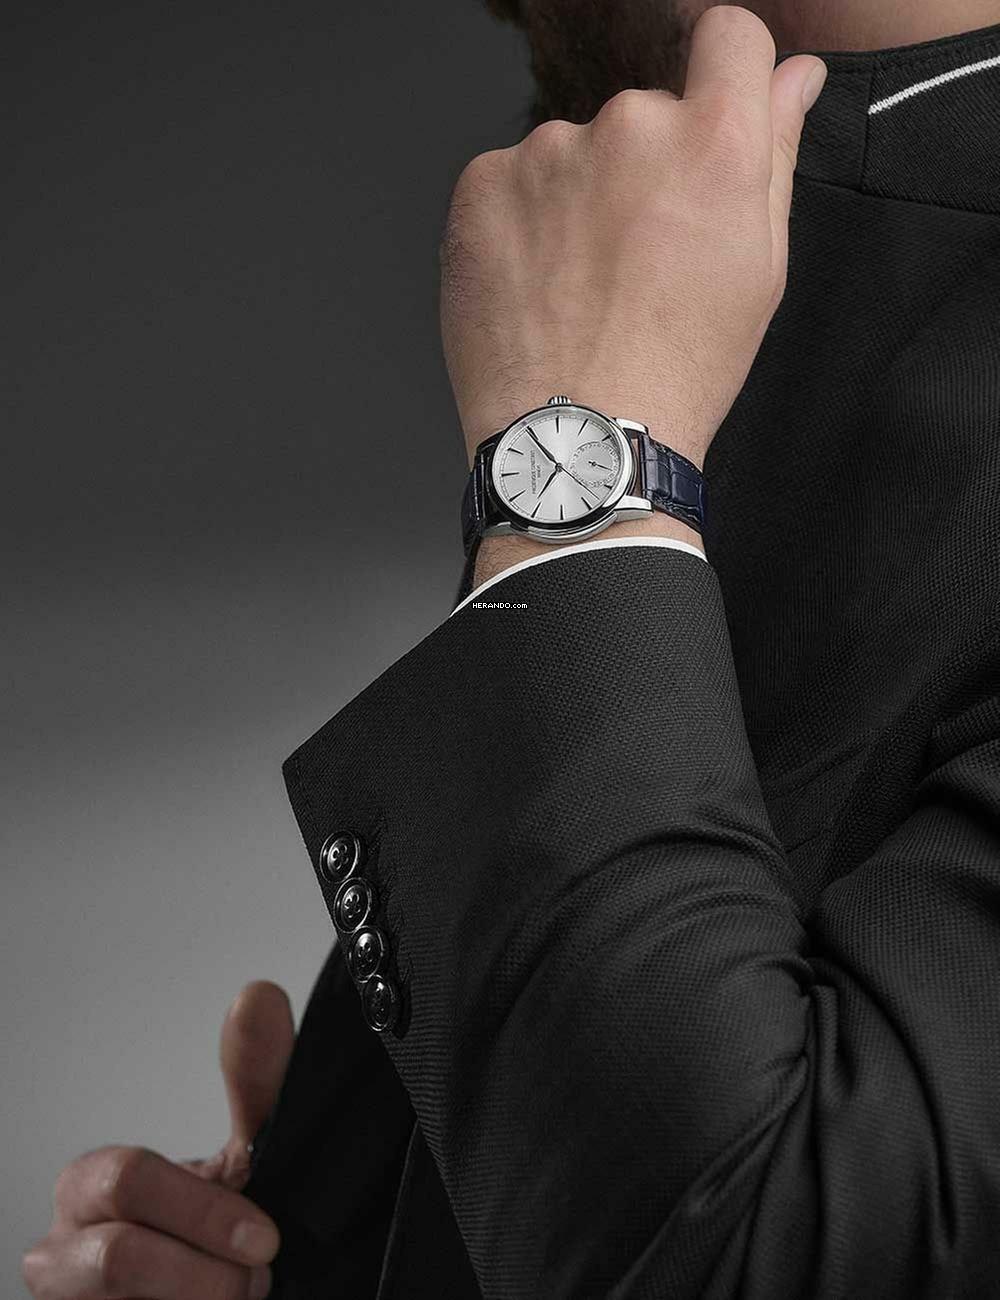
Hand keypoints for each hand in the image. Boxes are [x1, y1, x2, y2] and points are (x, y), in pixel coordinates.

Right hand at [22, 981, 294, 1299]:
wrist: (214, 1298)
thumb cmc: (219, 1228)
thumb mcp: (246, 1155)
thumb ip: (255, 1080)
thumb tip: (258, 994)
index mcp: (94, 1184)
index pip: (130, 1180)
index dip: (205, 1211)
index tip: (264, 1235)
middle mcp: (62, 1247)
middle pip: (118, 1254)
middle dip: (202, 1266)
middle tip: (255, 1272)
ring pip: (123, 1299)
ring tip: (238, 1295)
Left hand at [439, 5, 826, 472]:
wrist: (579, 442)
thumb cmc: (676, 372)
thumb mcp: (758, 270)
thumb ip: (775, 153)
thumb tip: (794, 78)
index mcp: (713, 144)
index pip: (728, 35)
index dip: (721, 74)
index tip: (707, 122)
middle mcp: (629, 127)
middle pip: (642, 115)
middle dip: (642, 173)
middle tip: (636, 266)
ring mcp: (546, 153)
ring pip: (571, 156)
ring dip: (576, 202)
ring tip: (580, 293)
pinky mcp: (483, 185)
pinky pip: (510, 183)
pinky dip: (520, 226)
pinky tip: (536, 291)